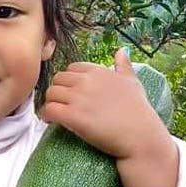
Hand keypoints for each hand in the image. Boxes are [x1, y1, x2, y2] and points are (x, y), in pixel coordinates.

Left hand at [42, 49, 177, 186]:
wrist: (139, 135)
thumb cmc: (139, 111)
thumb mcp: (133, 82)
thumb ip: (124, 66)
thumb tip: (121, 51)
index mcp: (99, 72)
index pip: (72, 68)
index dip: (69, 81)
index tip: (70, 92)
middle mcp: (86, 81)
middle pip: (58, 80)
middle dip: (57, 92)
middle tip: (60, 104)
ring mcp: (78, 98)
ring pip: (51, 94)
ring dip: (50, 103)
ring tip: (53, 115)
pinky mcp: (73, 116)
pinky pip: (49, 110)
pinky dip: (46, 115)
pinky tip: (50, 122)